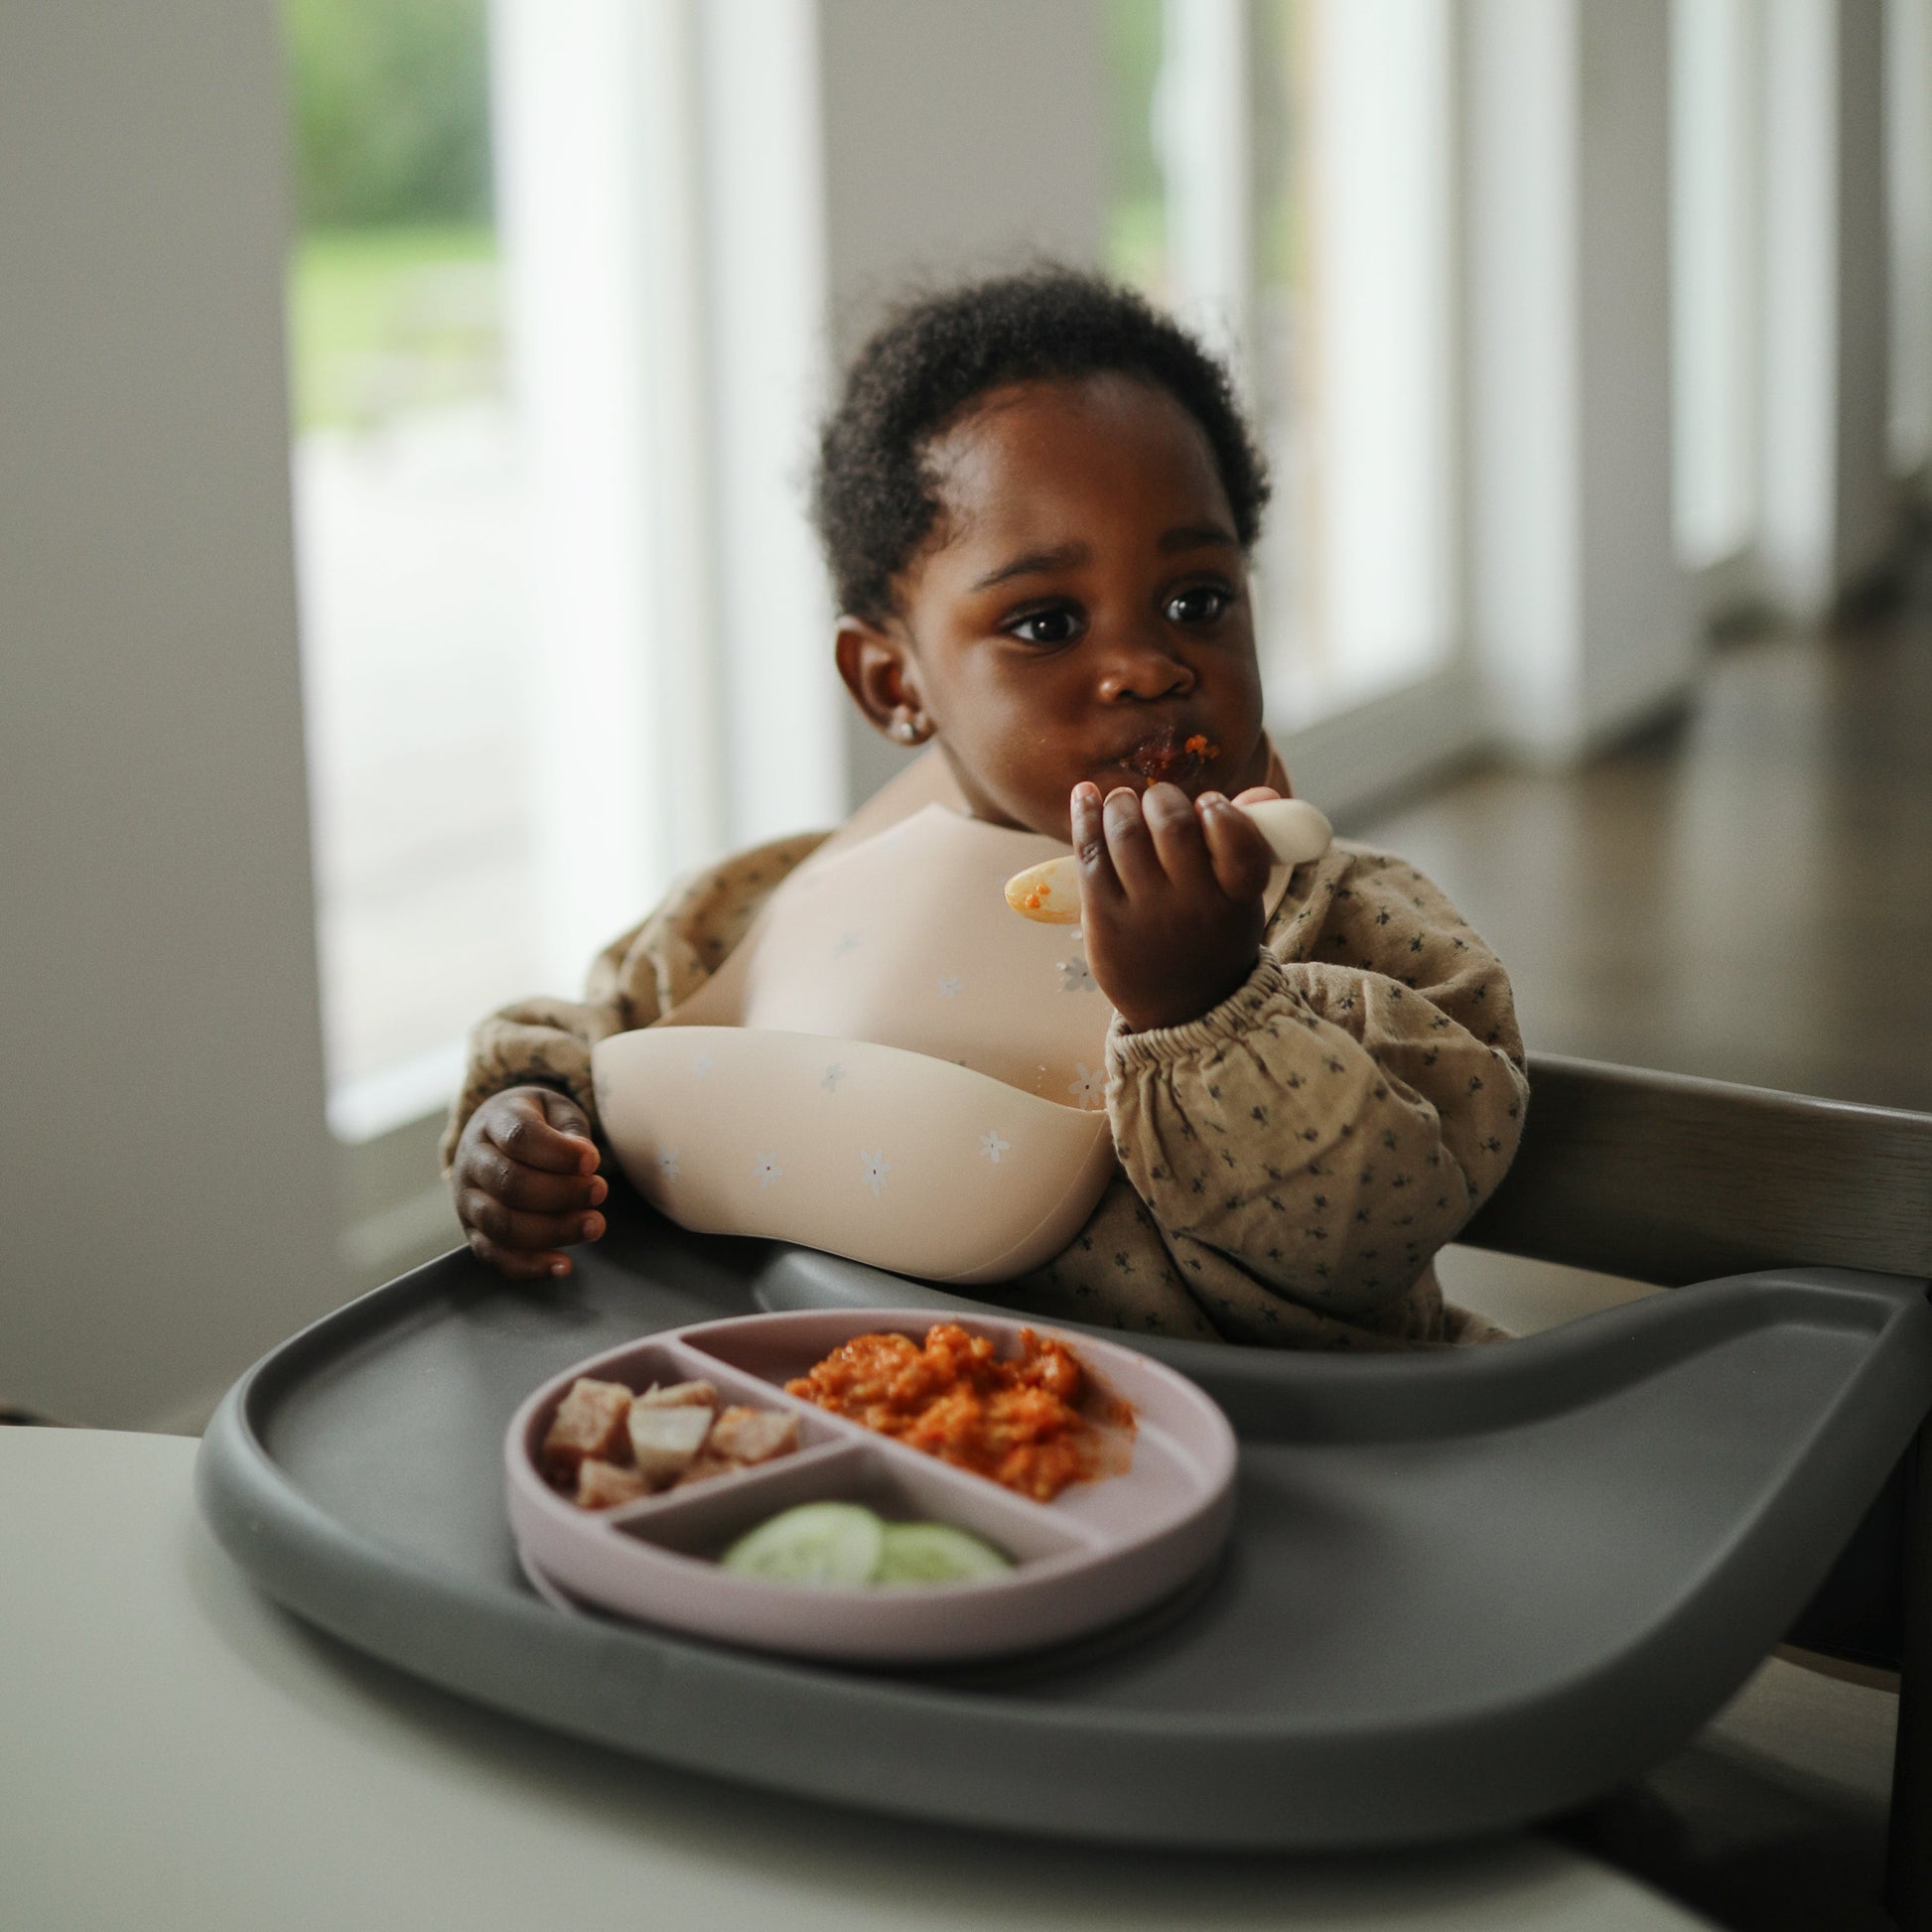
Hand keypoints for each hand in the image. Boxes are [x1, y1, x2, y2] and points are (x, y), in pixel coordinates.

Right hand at [451, 1086, 605, 1278]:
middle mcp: (473, 1161)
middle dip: (561, 1194)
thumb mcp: (556, 1110)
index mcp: (494, 1121)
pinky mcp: (473, 1232)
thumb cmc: (538, 1123)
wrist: (497, 1135)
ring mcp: (468, 1200)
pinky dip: (529, 1266)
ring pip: (502, 1224)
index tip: (593, 1161)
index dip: (558, 1153)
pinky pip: (495, 1256)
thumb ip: (570, 1130)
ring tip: (594, 1226)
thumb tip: (584, 1159)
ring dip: (552, 1231)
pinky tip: (564, 1265)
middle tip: (600, 1192)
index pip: (520, 1137)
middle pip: (510, 1184)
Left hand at [1073, 780, 1278, 1032]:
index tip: (1209, 803)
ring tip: (1123, 803)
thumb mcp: (1242, 901)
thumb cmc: (1213, 938)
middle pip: (1173, 827)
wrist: (1183, 1010)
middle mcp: (1193, 906)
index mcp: (1237, 898)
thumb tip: (1261, 791)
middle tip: (1157, 800)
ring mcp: (1146, 914)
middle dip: (1162, 799)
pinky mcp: (1104, 919)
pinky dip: (1085, 817)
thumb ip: (1249, 843)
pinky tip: (1085, 795)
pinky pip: (1090, 856)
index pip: (1239, 843)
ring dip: (1121, 805)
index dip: (1222, 812)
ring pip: (1126, 835)